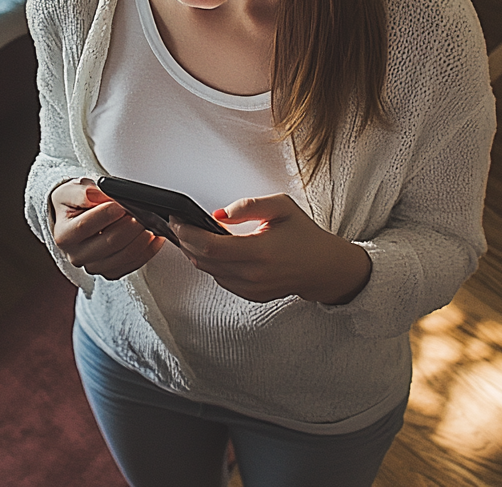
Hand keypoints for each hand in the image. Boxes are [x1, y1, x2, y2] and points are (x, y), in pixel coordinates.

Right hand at [49, 177, 164, 279]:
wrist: (76, 216)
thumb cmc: (75, 203)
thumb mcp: (71, 190)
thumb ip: (82, 191)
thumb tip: (95, 194)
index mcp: (64, 234)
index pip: (86, 226)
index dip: (106, 214)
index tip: (121, 204)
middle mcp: (76, 255)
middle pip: (110, 243)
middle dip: (130, 226)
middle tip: (141, 213)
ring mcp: (93, 265)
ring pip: (124, 256)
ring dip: (141, 239)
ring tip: (150, 223)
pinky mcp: (110, 271)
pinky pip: (131, 265)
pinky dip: (146, 251)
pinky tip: (154, 237)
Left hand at [171, 194, 371, 303]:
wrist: (324, 267)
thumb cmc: (304, 234)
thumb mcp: (281, 207)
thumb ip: (248, 206)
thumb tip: (217, 214)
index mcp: (261, 251)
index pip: (211, 246)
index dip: (189, 233)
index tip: (177, 219)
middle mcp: (254, 275)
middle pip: (204, 260)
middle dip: (185, 241)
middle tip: (177, 223)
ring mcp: (252, 289)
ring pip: (209, 272)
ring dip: (195, 253)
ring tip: (189, 233)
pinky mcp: (252, 295)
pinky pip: (221, 279)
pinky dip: (210, 264)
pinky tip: (208, 249)